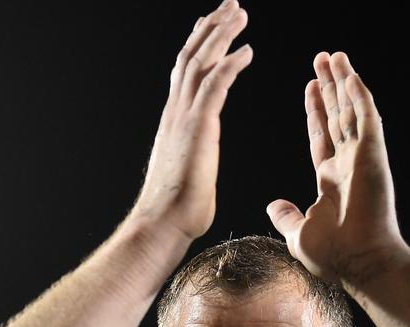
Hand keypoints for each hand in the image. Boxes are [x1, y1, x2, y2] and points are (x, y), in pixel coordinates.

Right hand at [130, 0, 252, 241]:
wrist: (162, 223)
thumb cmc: (177, 209)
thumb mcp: (186, 171)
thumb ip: (192, 156)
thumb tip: (195, 161)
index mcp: (174, 120)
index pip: (185, 72)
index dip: (199, 45)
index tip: (211, 25)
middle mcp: (175, 112)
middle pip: (192, 57)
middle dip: (212, 27)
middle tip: (231, 5)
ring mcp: (183, 117)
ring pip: (201, 62)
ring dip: (221, 35)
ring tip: (240, 13)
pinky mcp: (197, 127)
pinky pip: (215, 86)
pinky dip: (230, 64)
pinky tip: (247, 50)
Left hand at [268, 52, 405, 286]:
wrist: (359, 263)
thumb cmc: (334, 256)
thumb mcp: (298, 233)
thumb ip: (287, 216)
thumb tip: (273, 205)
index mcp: (331, 179)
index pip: (321, 135)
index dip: (315, 111)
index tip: (309, 87)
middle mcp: (349, 164)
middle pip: (338, 116)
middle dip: (329, 87)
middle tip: (322, 59)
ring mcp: (363, 158)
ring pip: (352, 111)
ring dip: (344, 82)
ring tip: (335, 57)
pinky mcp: (373, 156)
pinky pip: (366, 118)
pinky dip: (358, 96)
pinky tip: (349, 75)